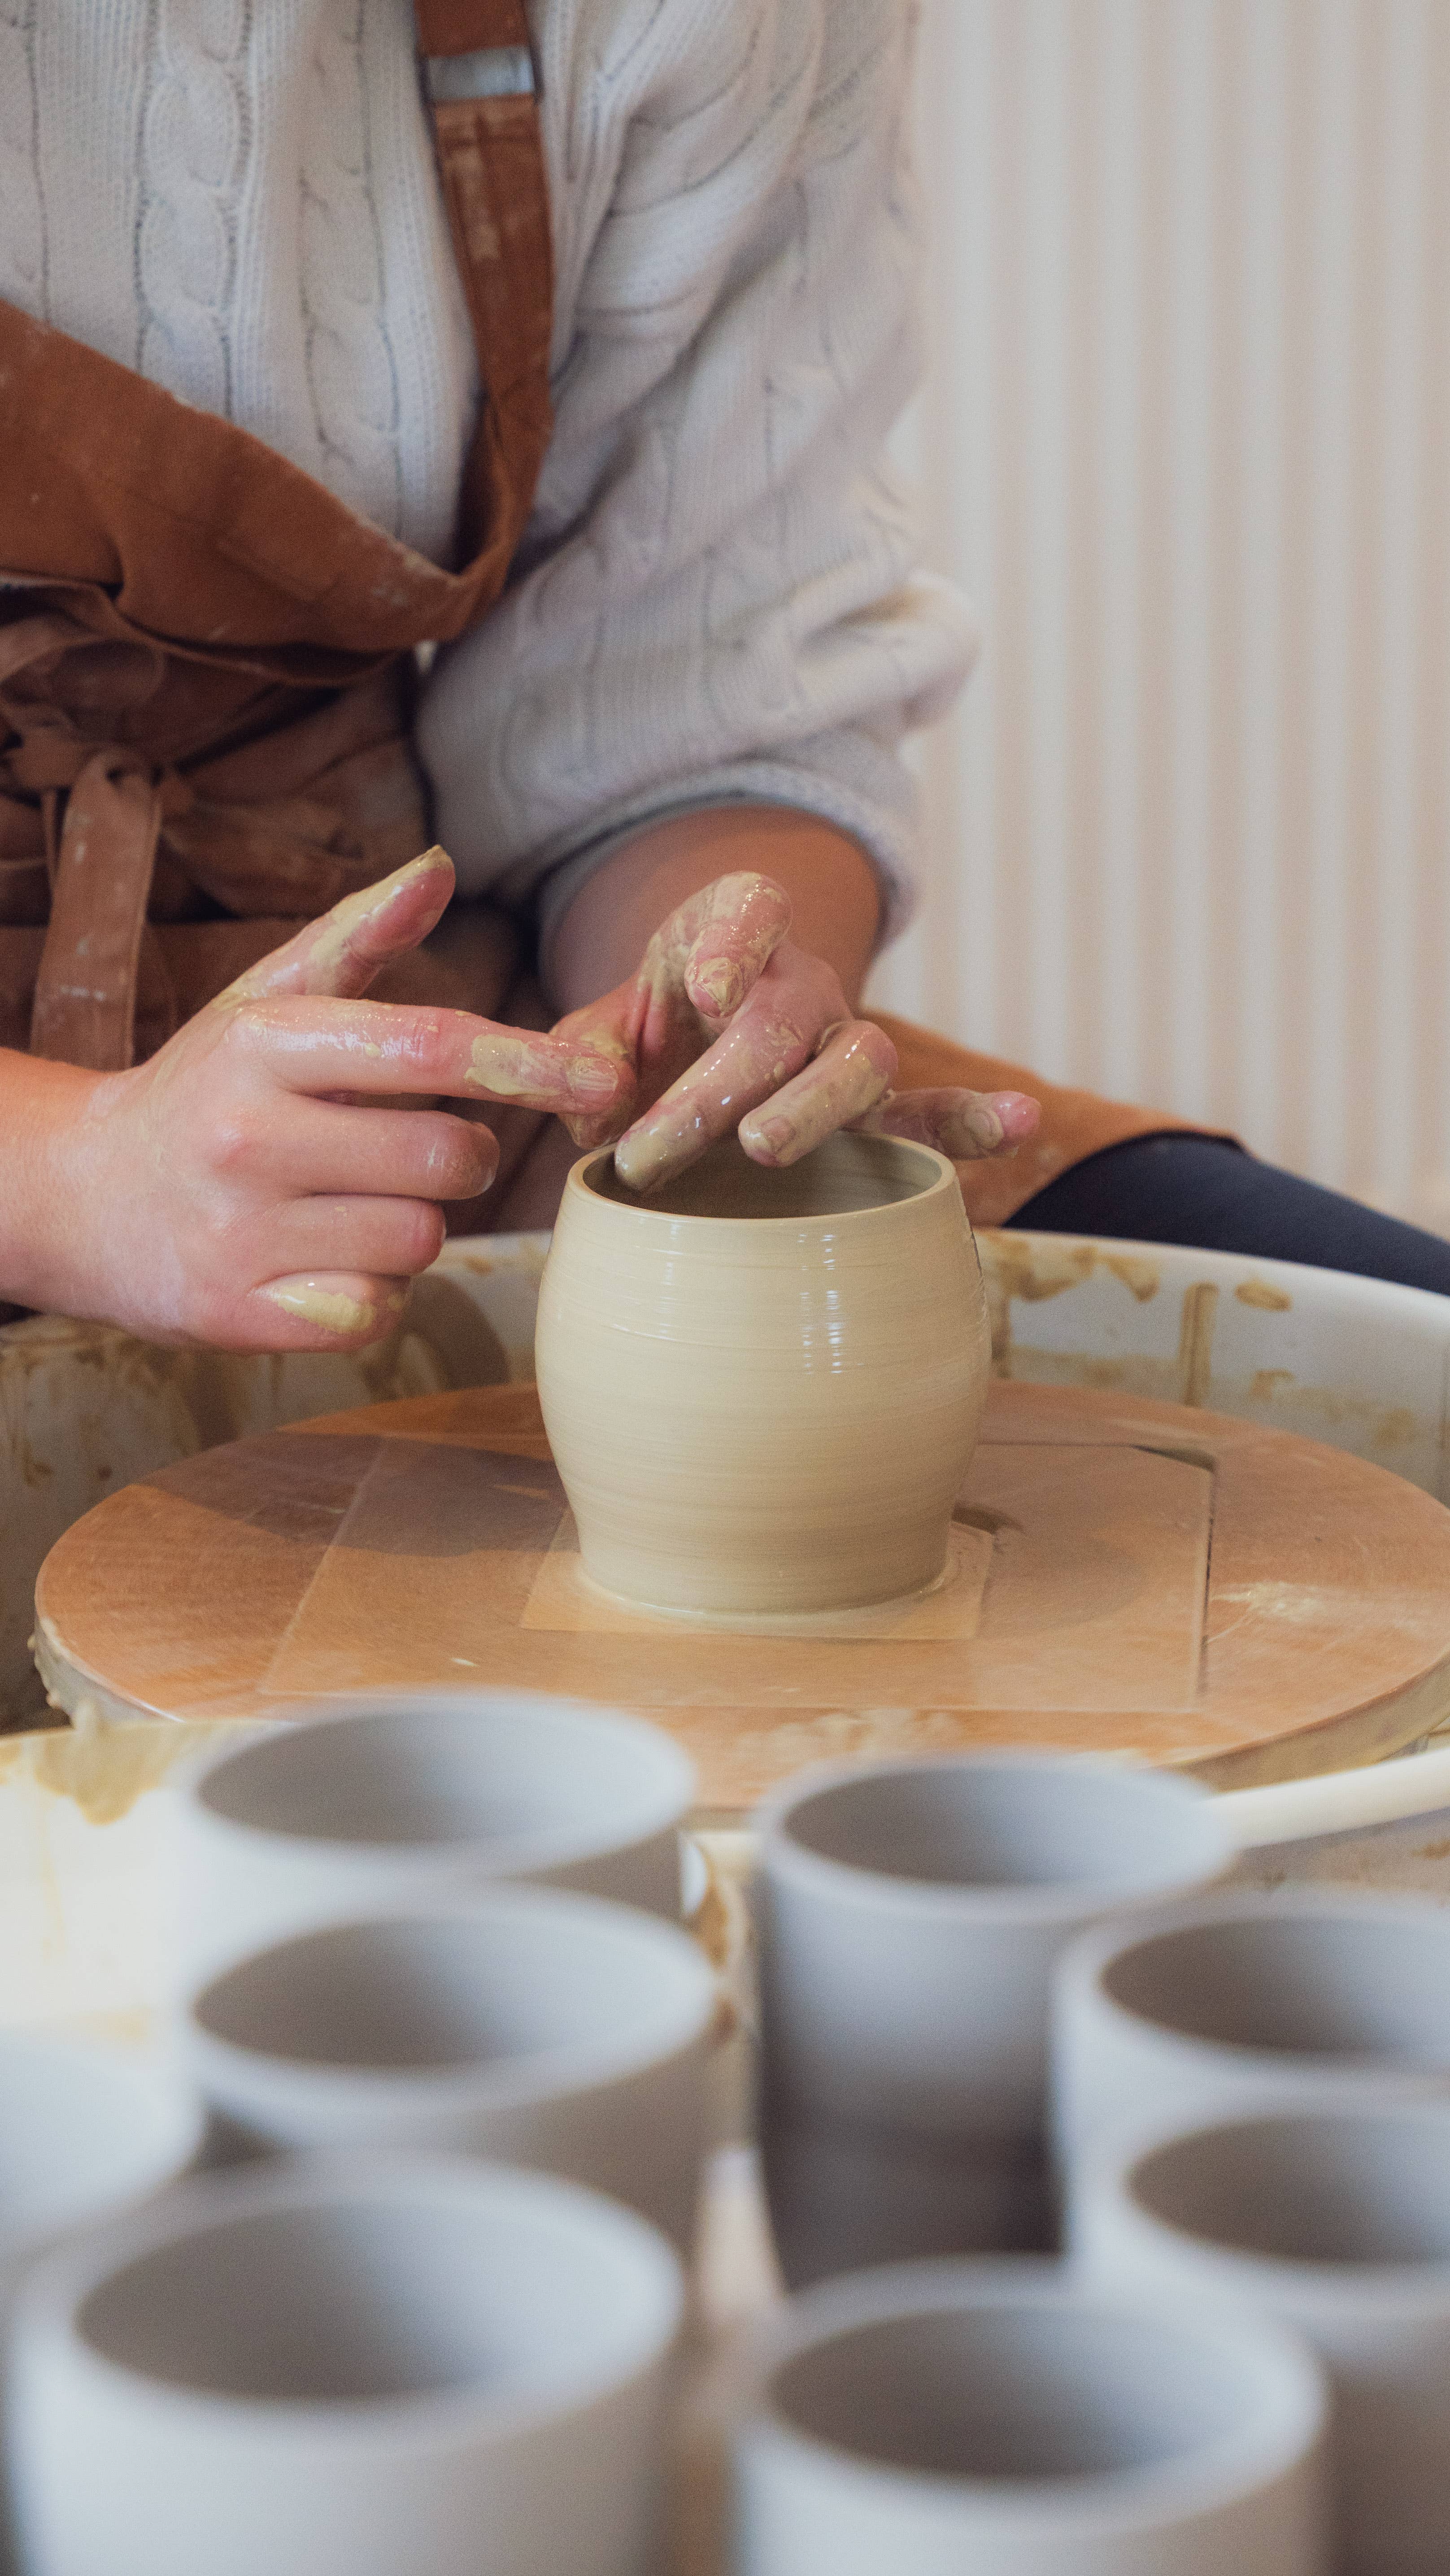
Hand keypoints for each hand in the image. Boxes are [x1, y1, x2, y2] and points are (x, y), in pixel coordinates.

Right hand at [42, 849, 623, 1349]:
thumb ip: (359, 937)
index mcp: (265, 1046)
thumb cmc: (205, 1091)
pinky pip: (372, 1312)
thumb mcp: (265, 1003)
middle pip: (445, 1160)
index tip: (604, 1082)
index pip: (429, 1049)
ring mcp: (239, 1233)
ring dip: (410, 1229)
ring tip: (345, 1207)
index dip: (529, 1066)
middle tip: (405, 1153)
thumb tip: (439, 868)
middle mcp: (248, 1137)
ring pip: (418, 1241)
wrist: (83, 1198)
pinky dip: (370, 1294)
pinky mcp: (238, 1314)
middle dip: (457, 1160)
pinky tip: (321, 1263)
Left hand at [552, 872, 1038, 1191]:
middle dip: (725, 1082)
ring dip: (812, 1108)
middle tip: (659, 1144)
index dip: (737, 940)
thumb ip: (587, 1058)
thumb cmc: (644, 1043)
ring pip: (858, 1063)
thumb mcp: (600, 1034)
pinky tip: (1018, 1125)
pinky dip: (971, 1122)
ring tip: (761, 1147)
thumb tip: (596, 1111)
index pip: (748, 909)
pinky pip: (928, 1114)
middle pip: (786, 1017)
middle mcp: (800, 981)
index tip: (708, 985)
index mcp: (734, 931)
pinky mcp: (872, 1110)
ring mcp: (842, 1045)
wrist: (692, 1057)